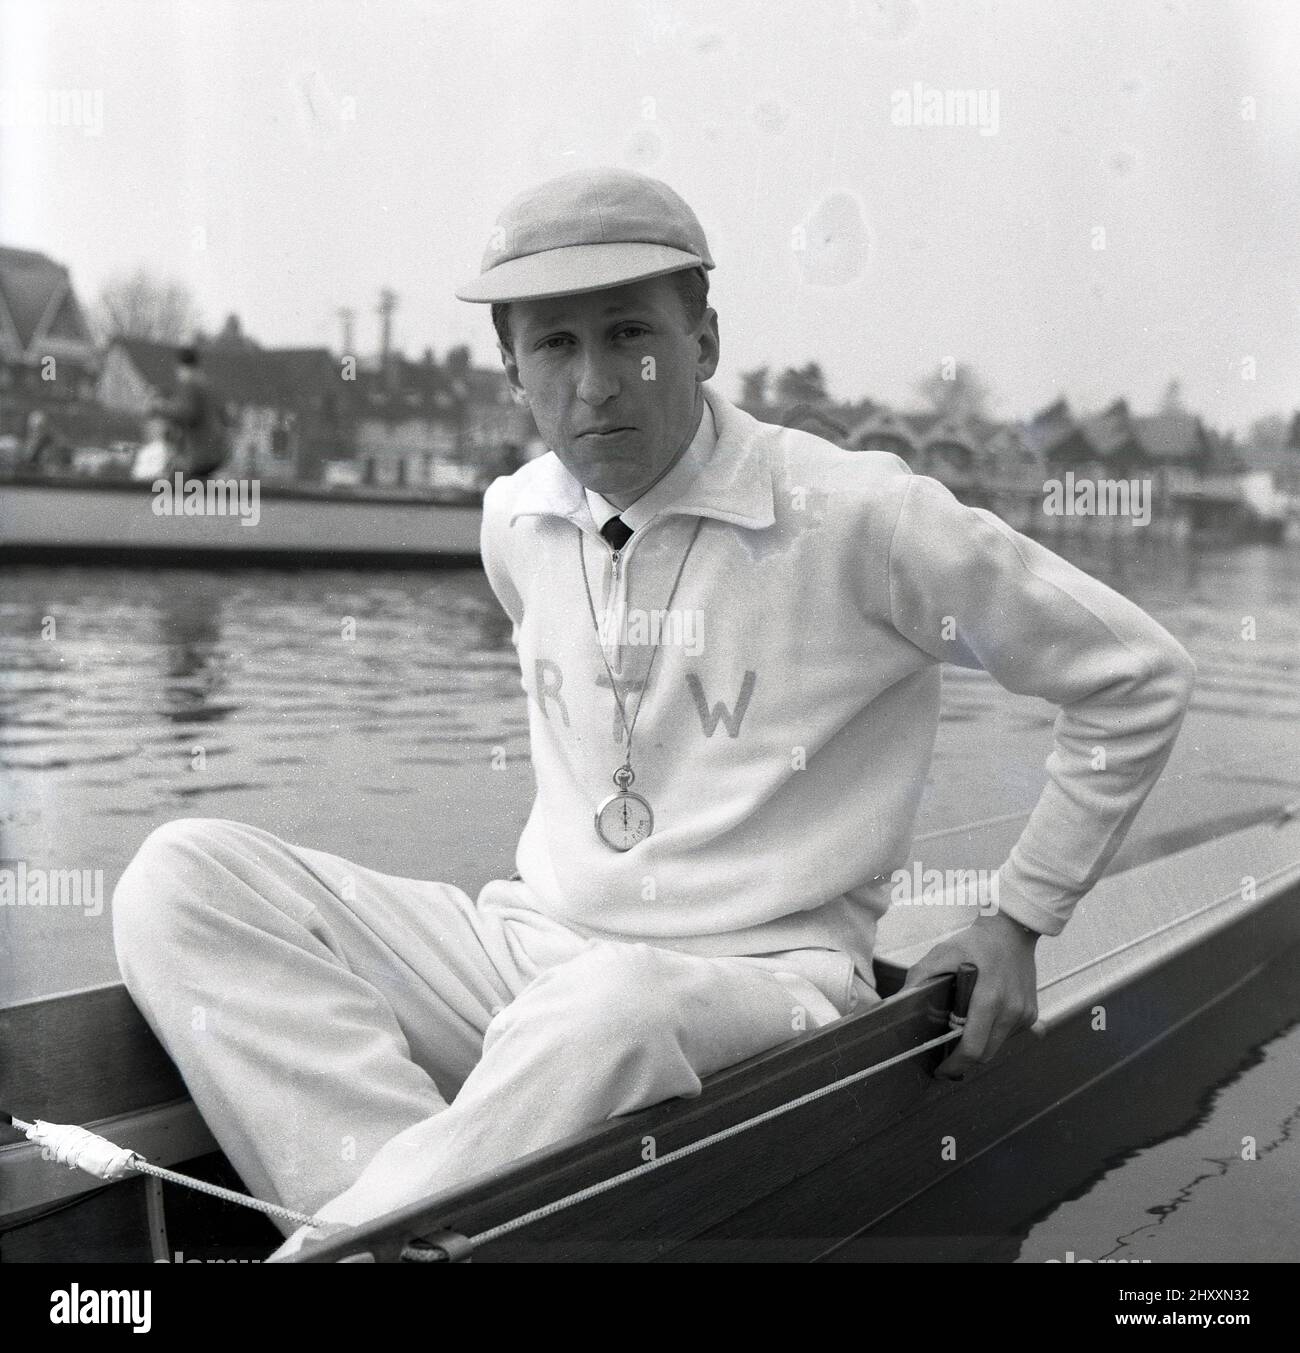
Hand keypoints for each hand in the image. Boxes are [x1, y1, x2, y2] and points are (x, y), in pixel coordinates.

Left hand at [901, 910, 1040, 1078]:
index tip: (941, 1069)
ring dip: (979, 1044)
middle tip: (946, 1056)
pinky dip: (992, 1033)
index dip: (955, 1064)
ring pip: (997, 1046)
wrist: (1012, 931)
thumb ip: (919, 979)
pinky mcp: (1031, 1013)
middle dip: (964, 1059)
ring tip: (962, 1030)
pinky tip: (981, 1017)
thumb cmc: (974, 943)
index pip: (973, 1047)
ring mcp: (1024, 1013)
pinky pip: (1008, 1035)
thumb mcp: (941, 954)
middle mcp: (1011, 1010)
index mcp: (990, 998)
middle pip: (985, 1053)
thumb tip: (898, 1003)